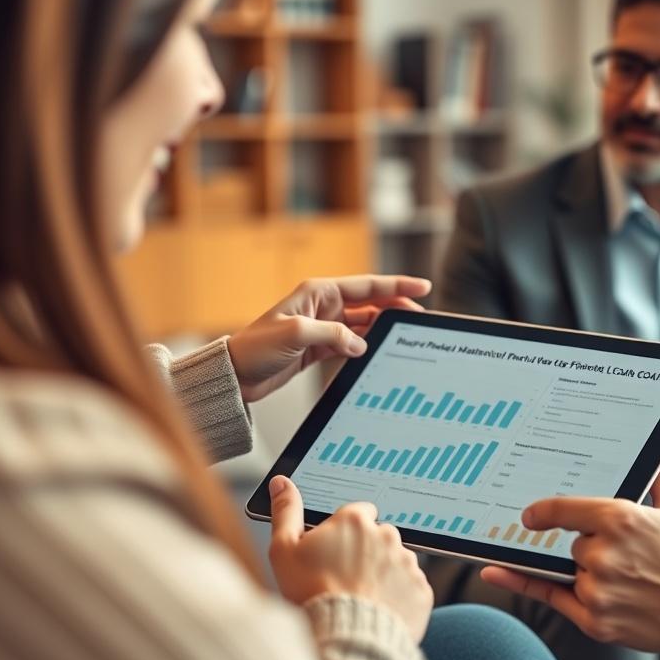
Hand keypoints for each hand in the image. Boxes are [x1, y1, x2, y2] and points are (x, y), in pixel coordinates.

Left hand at [227, 275, 430, 401]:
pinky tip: (379, 350)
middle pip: (369, 302)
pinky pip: (351, 342)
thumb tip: (359, 344)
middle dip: (395, 305)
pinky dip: (366, 345)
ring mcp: (323, 326)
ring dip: (383, 327)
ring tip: (404, 333)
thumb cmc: (256, 348)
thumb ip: (332, 334)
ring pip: (363, 323)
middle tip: (419, 314)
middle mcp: (323, 306)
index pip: (366, 286)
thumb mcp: (296, 335)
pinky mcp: (319, 346)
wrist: (236, 374)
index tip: (422, 286)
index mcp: (318, 292)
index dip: (396, 285)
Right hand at [267, 476, 433, 641]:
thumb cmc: (311, 593)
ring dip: (383, 574)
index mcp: (355, 520)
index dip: (346, 532)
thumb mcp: (284, 549)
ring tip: (362, 597)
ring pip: (396, 562)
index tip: (336, 551)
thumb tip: (281, 482)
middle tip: (346, 578)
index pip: (358, 513)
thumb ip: (286, 511)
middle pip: (378, 537)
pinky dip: (399, 597)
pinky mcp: (421, 590)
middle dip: (366, 553)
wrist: (344, 638)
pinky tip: (379, 609)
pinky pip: (411, 588)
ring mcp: (407, 563)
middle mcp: (387, 535)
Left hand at [480, 458, 659, 653]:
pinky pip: (550, 596)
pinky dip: (522, 583)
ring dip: (587, 572)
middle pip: (572, 543)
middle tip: (629, 558)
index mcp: (620, 519)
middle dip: (592, 548)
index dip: (541, 512)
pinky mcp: (595, 620)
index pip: (563, 509)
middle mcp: (603, 552)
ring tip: (628, 579)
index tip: (528, 514)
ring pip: (570, 570)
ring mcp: (597, 588)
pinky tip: (495, 573)